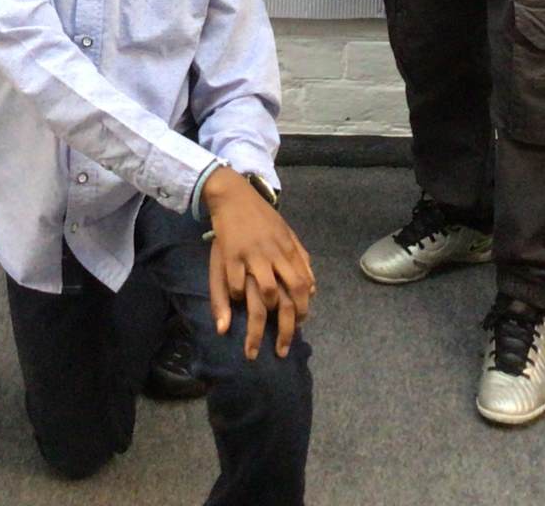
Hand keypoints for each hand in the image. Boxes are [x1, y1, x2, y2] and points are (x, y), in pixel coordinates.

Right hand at [201, 167, 314, 360]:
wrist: (233, 195)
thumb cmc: (262, 217)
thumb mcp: (287, 234)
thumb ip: (302, 259)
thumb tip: (314, 289)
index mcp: (288, 250)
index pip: (303, 286)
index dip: (304, 310)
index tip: (300, 326)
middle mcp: (273, 256)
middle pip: (287, 298)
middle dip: (286, 329)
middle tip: (281, 350)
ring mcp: (251, 257)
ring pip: (264, 295)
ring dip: (262, 319)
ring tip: (256, 338)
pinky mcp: (230, 256)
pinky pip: (236, 285)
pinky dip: (237, 299)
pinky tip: (235, 306)